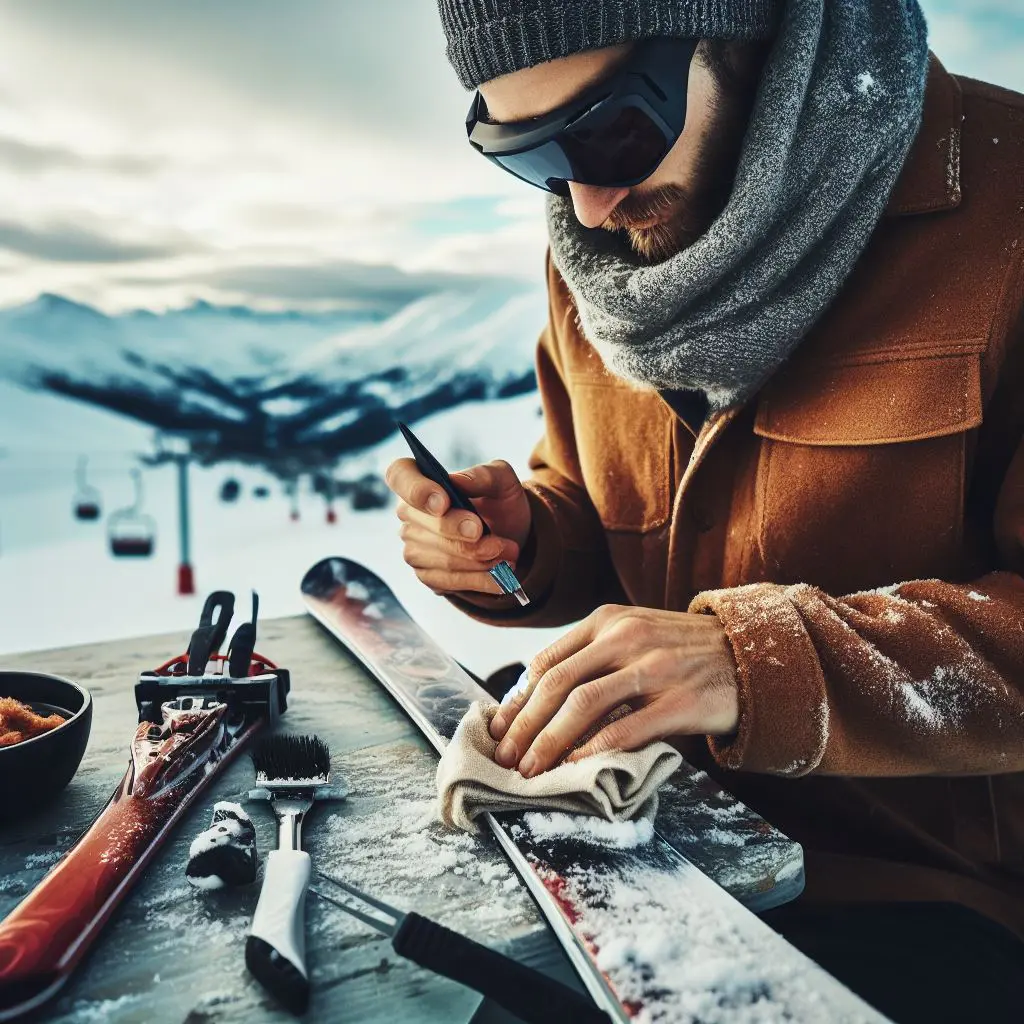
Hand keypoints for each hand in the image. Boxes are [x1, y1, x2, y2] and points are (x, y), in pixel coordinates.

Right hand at [385, 457, 531, 595]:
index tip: (444, 503)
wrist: (511, 535)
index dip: (416, 490)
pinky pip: (450, 581)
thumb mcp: (503, 481)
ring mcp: (415, 547)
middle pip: (426, 526)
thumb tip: (458, 481)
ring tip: (510, 555)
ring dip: (481, 560)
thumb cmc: (499, 502)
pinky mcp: (427, 575)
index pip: (399, 476)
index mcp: (420, 479)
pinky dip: (480, 580)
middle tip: (497, 540)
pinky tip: (501, 576)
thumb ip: (484, 475)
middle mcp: (410, 514)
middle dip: (464, 536)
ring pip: (443, 558)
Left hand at [490, 605, 738, 776]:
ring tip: (531, 770)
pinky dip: (594, 749)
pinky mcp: (680, 700)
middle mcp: (626, 638)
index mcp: (607, 621)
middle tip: (505, 758)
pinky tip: (575, 767)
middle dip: (523, 725)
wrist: (749, 654)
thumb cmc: (680, 651)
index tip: (498, 728)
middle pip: (556, 683)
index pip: (546, 661)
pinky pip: (627, 727)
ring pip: (584, 704)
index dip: (516, 699)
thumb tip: (534, 699)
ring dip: (549, 742)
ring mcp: (654, 668)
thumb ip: (590, 657)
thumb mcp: (633, 635)